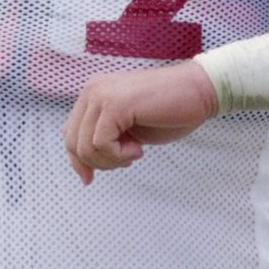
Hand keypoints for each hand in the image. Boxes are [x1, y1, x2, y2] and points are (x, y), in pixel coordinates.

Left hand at [63, 62, 218, 184]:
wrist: (199, 92)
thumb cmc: (170, 110)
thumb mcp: (127, 128)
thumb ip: (103, 137)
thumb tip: (82, 167)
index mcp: (94, 93)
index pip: (69, 134)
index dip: (78, 161)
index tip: (90, 178)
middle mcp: (93, 90)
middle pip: (72, 143)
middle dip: (98, 163)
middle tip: (126, 160)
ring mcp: (102, 95)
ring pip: (85, 147)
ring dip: (111, 160)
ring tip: (135, 151)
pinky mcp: (115, 105)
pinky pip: (101, 144)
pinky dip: (119, 155)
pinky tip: (138, 149)